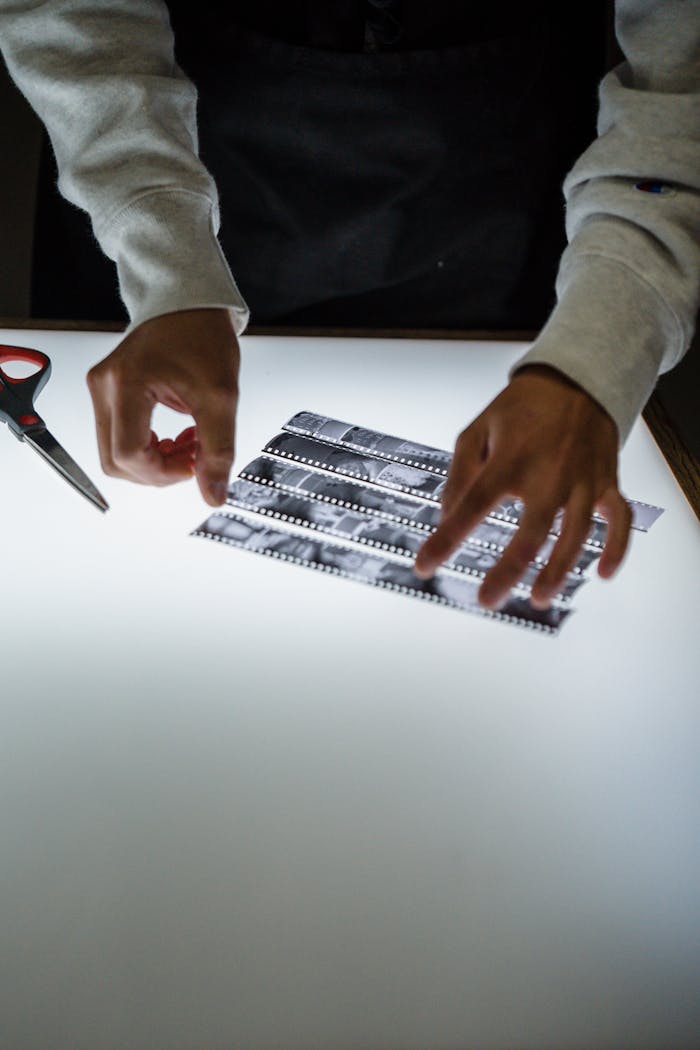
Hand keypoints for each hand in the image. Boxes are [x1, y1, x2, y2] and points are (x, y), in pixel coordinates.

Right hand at [86, 308, 238, 505]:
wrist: (190, 303)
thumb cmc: (202, 335)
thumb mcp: (221, 397)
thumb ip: (218, 450)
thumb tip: (213, 495)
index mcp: (126, 383)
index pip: (128, 454)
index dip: (163, 473)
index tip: (193, 466)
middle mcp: (104, 385)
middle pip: (116, 460)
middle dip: (158, 470)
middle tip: (194, 456)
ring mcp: (102, 388)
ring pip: (116, 453)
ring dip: (154, 460)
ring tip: (190, 443)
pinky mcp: (108, 391)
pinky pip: (119, 436)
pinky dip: (148, 446)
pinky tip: (176, 436)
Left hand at [414, 365, 631, 608]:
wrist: (576, 380)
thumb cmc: (520, 409)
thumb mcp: (477, 430)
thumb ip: (460, 473)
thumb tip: (447, 515)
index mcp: (509, 459)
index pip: (471, 506)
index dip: (446, 539)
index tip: (424, 566)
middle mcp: (548, 473)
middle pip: (530, 532)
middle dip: (508, 571)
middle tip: (487, 600)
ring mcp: (582, 480)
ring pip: (576, 534)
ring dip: (558, 570)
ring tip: (539, 599)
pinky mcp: (607, 482)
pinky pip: (620, 519)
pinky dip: (617, 547)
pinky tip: (603, 574)